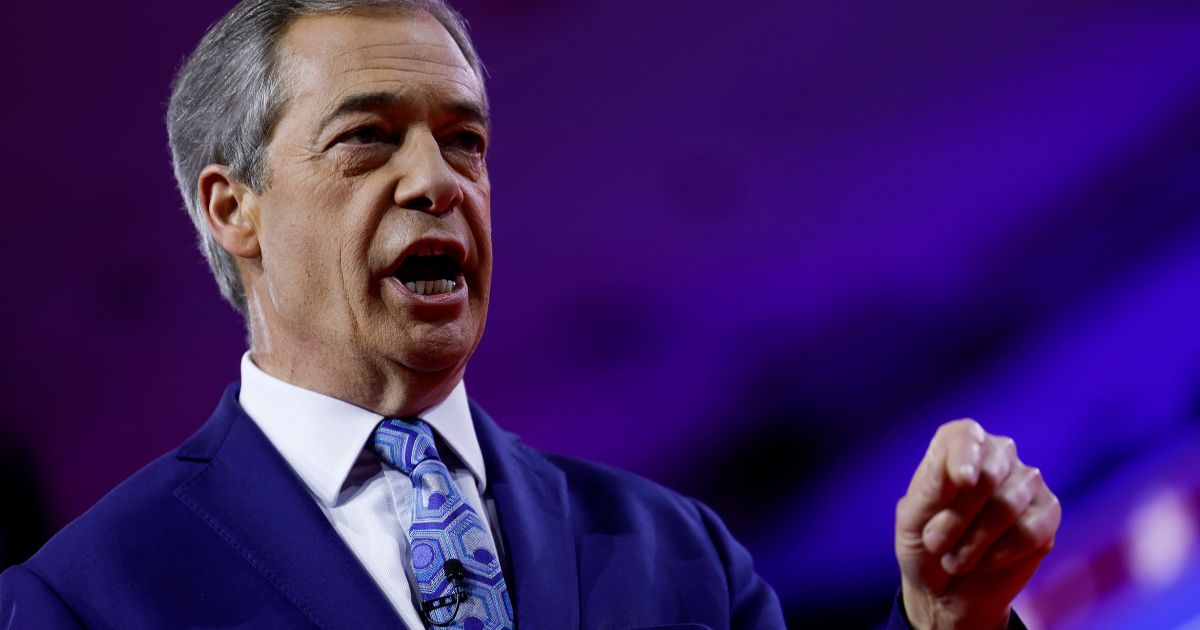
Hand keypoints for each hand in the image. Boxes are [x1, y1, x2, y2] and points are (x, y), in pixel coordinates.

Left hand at [895, 419, 1060, 628]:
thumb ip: (931, 490)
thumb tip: (963, 474)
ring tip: (954, 559)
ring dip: (974, 542)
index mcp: (957, 446)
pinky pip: (1031, 531)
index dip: (964, 456)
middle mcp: (997, 455)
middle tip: (934, 544)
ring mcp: (1027, 482)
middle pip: (987, 476)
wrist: (946, 589)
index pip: (964, 435)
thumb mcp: (911, 519)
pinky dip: (1000, 554)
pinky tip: (984, 561)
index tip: (962, 481)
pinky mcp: (1048, 514)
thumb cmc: (923, 544)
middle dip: (956, 519)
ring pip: (1008, 506)